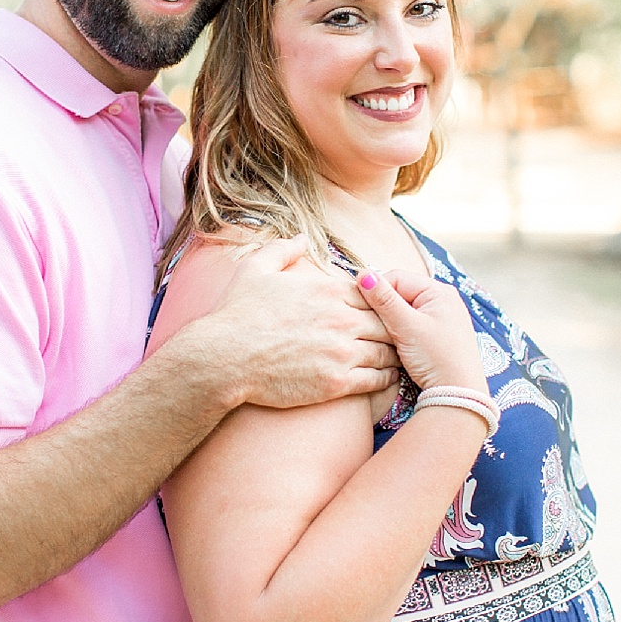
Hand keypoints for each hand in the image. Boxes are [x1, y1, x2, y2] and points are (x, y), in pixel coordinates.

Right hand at [206, 235, 400, 408]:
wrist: (223, 358)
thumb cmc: (236, 314)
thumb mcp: (255, 269)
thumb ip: (283, 250)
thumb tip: (302, 238)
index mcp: (328, 291)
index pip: (373, 294)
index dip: (379, 303)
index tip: (379, 312)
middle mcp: (341, 319)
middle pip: (387, 322)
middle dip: (393, 328)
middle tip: (398, 337)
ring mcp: (341, 352)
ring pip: (387, 352)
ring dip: (393, 354)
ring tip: (396, 358)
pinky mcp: (336, 383)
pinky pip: (377, 380)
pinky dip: (385, 379)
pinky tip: (384, 378)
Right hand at [355, 268, 488, 394]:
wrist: (459, 395)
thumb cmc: (437, 359)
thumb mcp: (407, 327)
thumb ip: (384, 300)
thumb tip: (363, 275)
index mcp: (439, 291)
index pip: (396, 278)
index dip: (376, 292)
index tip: (363, 311)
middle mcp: (443, 300)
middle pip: (400, 293)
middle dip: (384, 309)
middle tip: (376, 328)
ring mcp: (442, 318)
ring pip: (404, 310)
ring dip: (392, 322)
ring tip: (388, 339)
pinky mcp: (439, 335)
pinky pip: (413, 324)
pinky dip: (402, 332)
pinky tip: (398, 346)